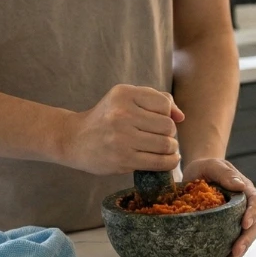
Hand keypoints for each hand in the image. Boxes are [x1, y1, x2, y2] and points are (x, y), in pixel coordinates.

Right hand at [60, 85, 184, 174]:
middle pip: (168, 126)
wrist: (74, 139)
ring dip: (171, 148)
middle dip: (170, 133)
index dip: (167, 114)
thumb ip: (156, 100)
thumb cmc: (106, 118)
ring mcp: (122, 138)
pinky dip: (170, 162)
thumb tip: (181, 116)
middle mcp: (122, 114)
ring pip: (166, 144)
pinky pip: (159, 162)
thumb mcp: (125, 99)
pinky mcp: (123, 159)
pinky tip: (168, 159)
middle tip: (160, 136)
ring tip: (164, 148)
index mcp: (123, 94)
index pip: (164, 105)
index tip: (159, 121)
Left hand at [183, 158, 255, 256]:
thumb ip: (225, 173)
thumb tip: (240, 185)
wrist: (198, 174)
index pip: (255, 203)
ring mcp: (237, 219)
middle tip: (236, 251)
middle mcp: (245, 207)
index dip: (253, 214)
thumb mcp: (213, 165)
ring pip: (245, 237)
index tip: (245, 223)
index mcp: (246, 191)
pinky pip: (233, 241)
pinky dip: (230, 253)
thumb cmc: (206, 167)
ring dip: (240, 251)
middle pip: (253, 225)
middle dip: (246, 240)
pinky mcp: (227, 228)